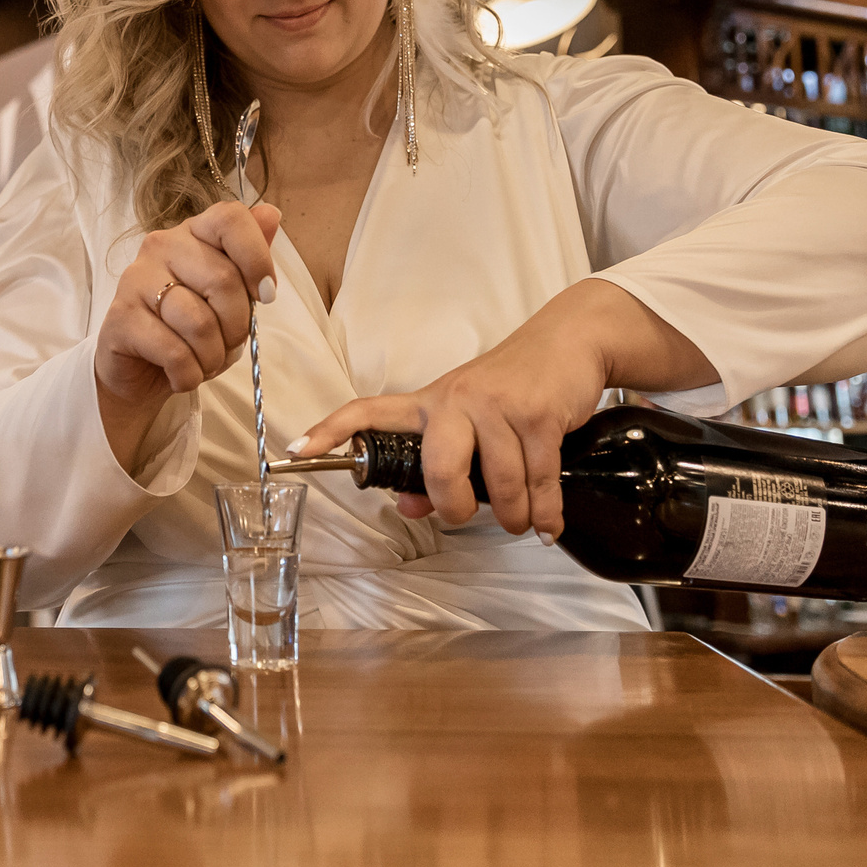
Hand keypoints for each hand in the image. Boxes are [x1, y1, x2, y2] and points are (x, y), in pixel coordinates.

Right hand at [93, 200, 281, 470]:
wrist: (138, 370)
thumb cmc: (189, 329)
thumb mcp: (229, 297)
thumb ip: (249, 257)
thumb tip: (271, 213)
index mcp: (193, 233)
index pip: (229, 218)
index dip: (257, 258)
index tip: (265, 296)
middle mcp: (161, 246)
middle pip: (223, 279)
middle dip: (237, 326)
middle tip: (227, 343)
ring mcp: (136, 279)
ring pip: (199, 322)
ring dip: (213, 356)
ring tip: (204, 362)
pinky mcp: (120, 317)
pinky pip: (174, 352)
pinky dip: (190, 374)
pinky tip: (184, 374)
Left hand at [290, 278, 710, 540]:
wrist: (568, 342)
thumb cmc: (511, 387)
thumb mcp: (467, 420)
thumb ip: (434, 465)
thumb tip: (410, 509)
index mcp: (427, 403)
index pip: (368, 411)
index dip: (331, 431)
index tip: (298, 449)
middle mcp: (455, 401)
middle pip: (437, 470)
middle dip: (456, 507)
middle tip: (470, 514)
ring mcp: (497, 406)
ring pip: (499, 485)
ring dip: (513, 516)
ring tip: (522, 520)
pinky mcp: (537, 414)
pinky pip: (538, 481)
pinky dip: (545, 512)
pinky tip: (547, 524)